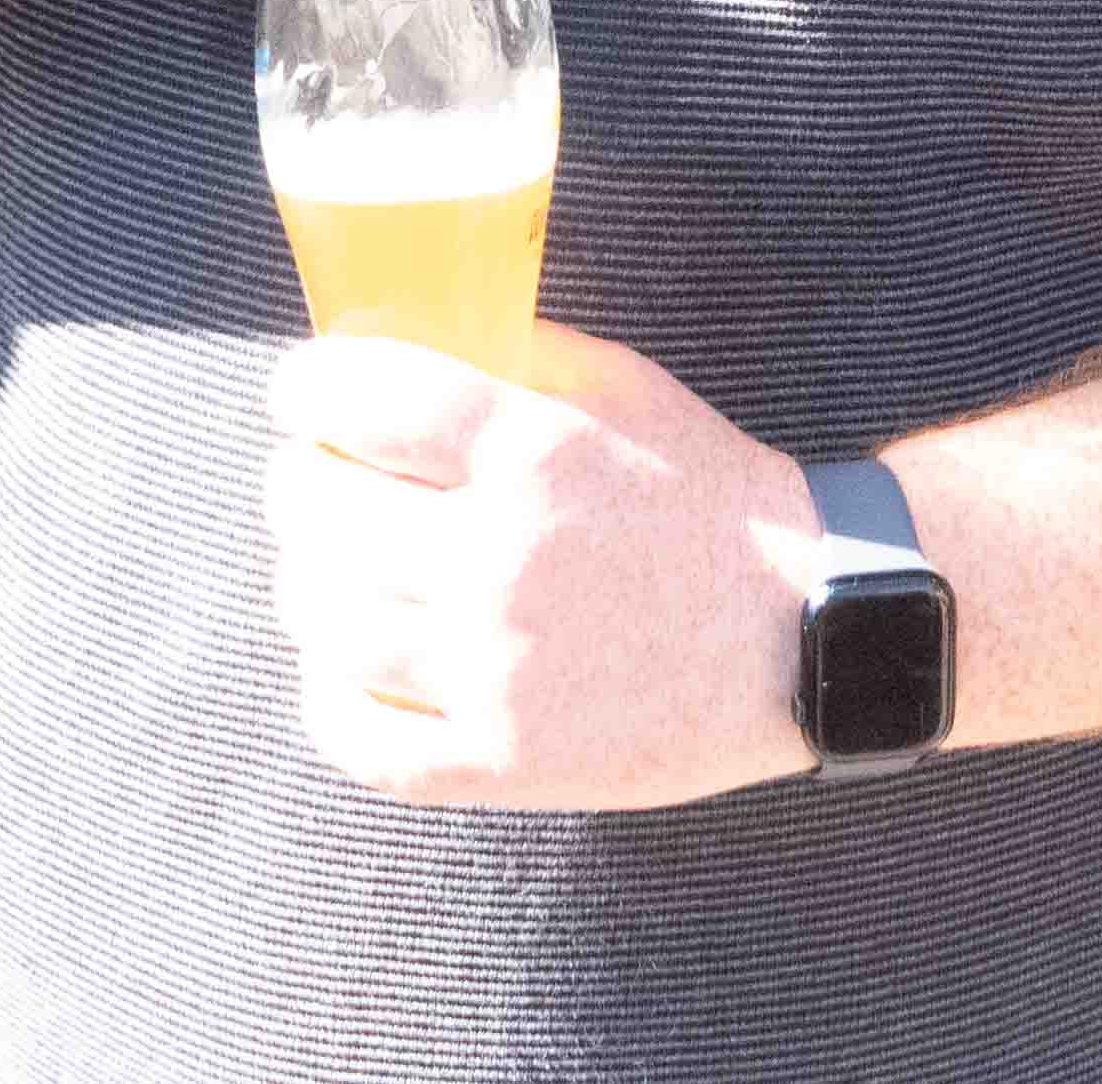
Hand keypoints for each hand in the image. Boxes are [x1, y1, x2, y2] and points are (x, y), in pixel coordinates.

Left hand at [260, 322, 820, 810]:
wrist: (804, 630)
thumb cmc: (702, 492)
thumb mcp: (621, 387)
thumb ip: (508, 358)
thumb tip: (385, 337)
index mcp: (535, 450)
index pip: (362, 397)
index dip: (306, 384)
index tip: (299, 389)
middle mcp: (504, 559)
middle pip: (319, 508)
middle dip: (297, 477)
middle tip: (312, 473)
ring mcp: (498, 671)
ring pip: (320, 617)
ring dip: (307, 576)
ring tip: (332, 563)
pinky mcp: (502, 762)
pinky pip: (353, 736)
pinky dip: (326, 691)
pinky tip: (346, 659)